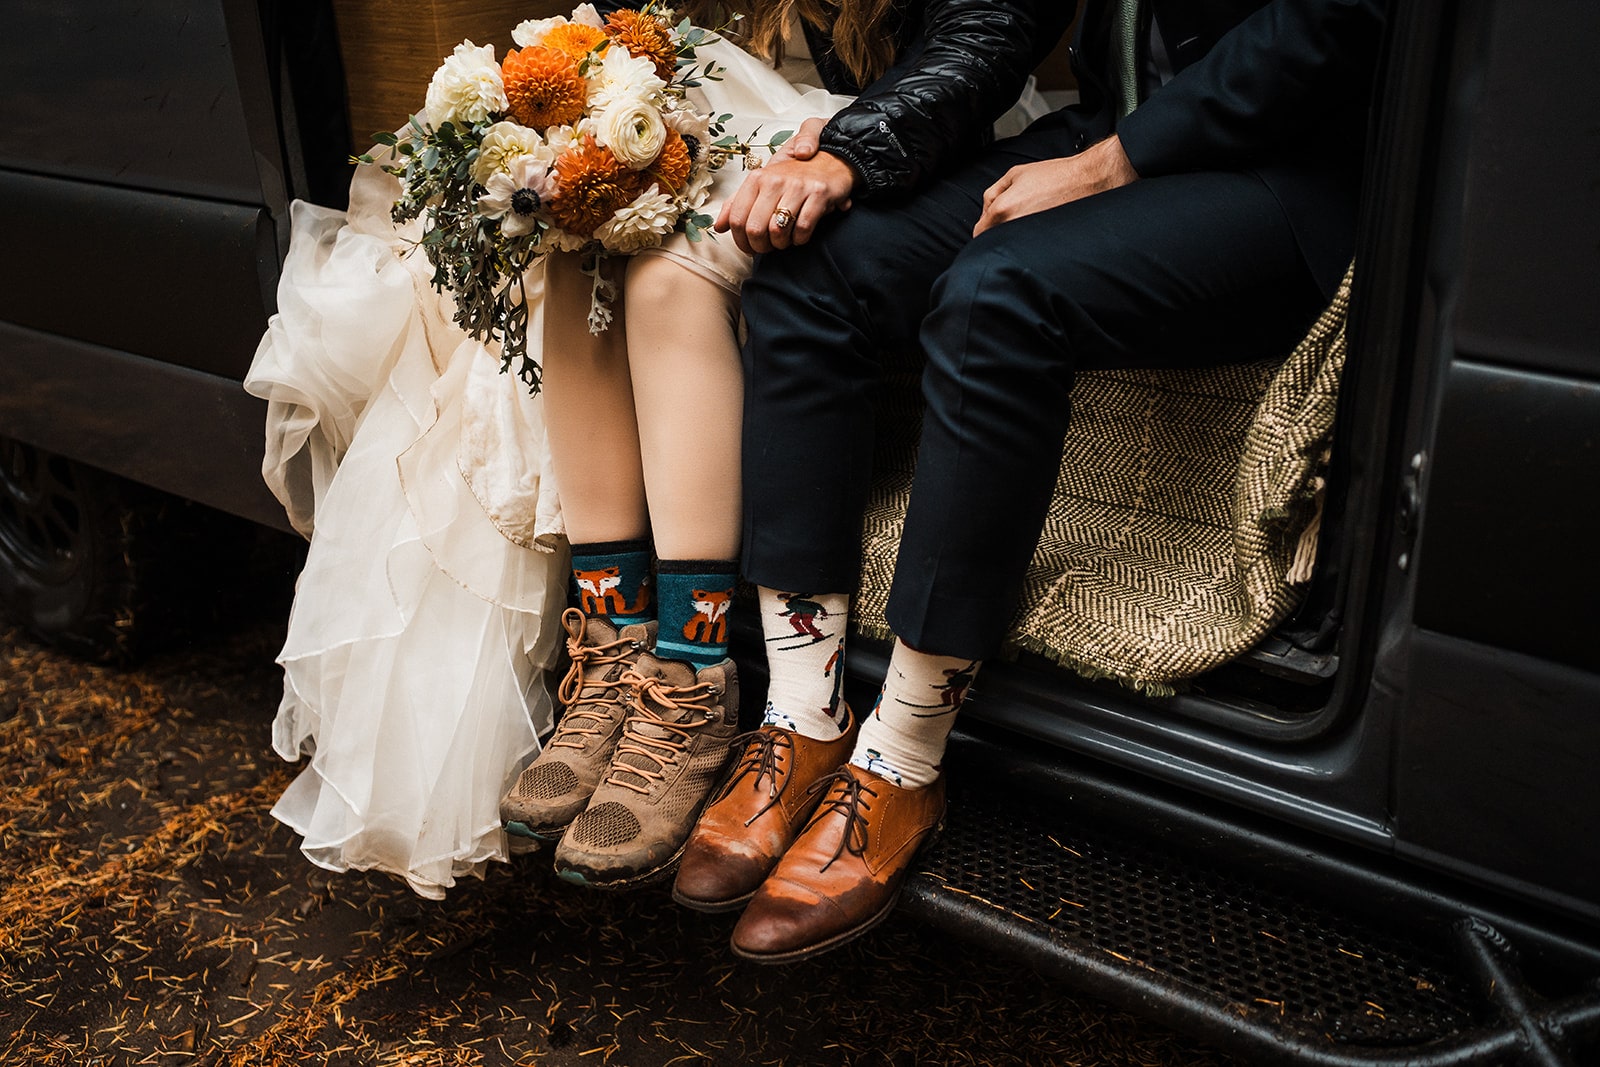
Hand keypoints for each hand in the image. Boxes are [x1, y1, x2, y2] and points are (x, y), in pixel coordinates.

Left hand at [715, 119, 856, 253]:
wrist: (832, 159)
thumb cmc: (795, 175)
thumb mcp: (763, 183)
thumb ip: (738, 203)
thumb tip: (719, 226)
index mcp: (757, 178)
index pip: (737, 218)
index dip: (740, 240)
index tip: (748, 247)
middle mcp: (775, 180)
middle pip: (755, 229)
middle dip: (760, 246)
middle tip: (768, 248)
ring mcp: (797, 186)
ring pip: (778, 231)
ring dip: (781, 244)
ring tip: (785, 241)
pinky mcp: (819, 194)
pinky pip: (803, 228)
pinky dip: (800, 239)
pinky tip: (800, 235)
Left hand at [973, 135, 1138, 237]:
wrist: (1089, 181)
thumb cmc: (1057, 176)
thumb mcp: (1015, 174)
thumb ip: (992, 193)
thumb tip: (985, 211)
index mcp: (1003, 210)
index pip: (978, 233)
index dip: (984, 226)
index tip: (992, 222)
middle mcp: (1013, 228)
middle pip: (992, 241)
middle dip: (997, 230)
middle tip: (1016, 217)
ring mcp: (1029, 239)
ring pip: (1010, 245)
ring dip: (1014, 236)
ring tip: (1032, 219)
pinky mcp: (1044, 246)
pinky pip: (1026, 248)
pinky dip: (1029, 241)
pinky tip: (1040, 228)